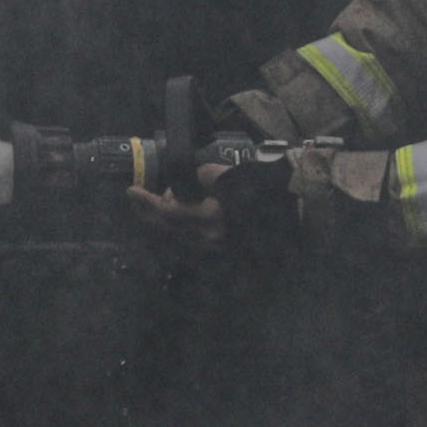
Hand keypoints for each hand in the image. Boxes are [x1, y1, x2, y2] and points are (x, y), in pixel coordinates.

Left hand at [135, 143, 308, 251]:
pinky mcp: (225, 250)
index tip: (130, 191)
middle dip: (150, 212)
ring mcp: (218, 248)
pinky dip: (182, 226)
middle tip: (137, 198)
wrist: (295, 210)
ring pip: (179, 235)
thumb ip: (203, 177)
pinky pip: (194, 239)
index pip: (167, 213)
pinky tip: (182, 212)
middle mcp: (210, 239)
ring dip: (166, 218)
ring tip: (163, 198)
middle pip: (169, 228)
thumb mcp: (228, 177)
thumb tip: (189, 181)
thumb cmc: (263, 189)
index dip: (146, 202)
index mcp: (209, 220)